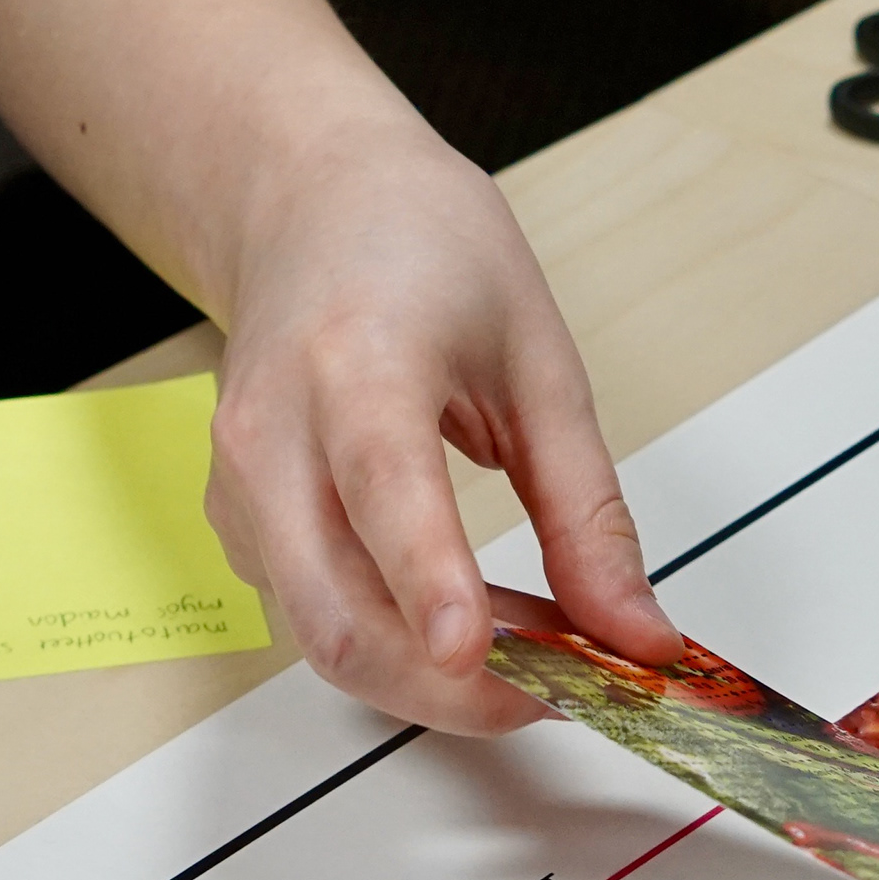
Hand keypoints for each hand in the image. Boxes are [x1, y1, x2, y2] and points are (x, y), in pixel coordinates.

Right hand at [0, 0, 682, 733]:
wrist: (286, 162)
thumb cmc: (423, 232)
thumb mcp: (531, 339)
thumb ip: (577, 491)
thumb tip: (645, 628)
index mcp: (346, 345)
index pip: (374, 488)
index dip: (440, 595)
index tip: (512, 667)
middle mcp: (272, 417)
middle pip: (321, 584)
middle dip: (428, 675)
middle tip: (540, 717)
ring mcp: (236, 467)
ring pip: (297, 615)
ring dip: (402, 680)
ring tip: (517, 709)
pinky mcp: (233, 504)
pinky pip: (295, 607)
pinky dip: (371, 654)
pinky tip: (451, 673)